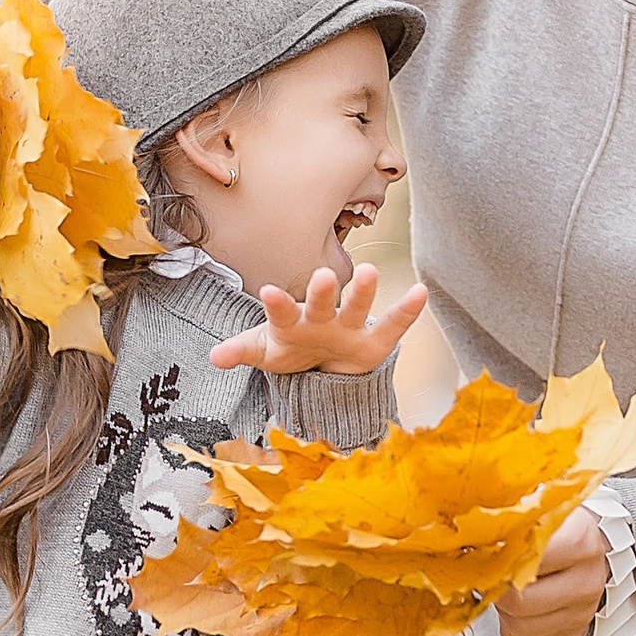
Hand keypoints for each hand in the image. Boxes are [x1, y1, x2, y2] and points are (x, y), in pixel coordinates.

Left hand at [207, 262, 428, 377]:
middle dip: (323, 293)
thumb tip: (213, 357)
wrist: (320, 363)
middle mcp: (321, 318)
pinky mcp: (374, 342)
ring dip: (363, 292)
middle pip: (322, 303)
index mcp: (292, 323)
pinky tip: (422, 292)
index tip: (269, 292)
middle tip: (325, 275)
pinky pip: (392, 325)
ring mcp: (348, 326)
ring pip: (356, 308)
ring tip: (371, 272)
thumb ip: (242, 351)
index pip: (282, 312)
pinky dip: (408, 310)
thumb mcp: (265, 353)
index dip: (277, 304)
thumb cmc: (289, 348)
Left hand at [492, 507, 609, 635]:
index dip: (495, 561)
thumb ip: (508, 526)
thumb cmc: (557, 528)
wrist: (588, 546)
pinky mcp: (575, 633)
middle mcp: (587, 580)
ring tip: (509, 589)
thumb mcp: (536, 513)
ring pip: (520, 627)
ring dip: (504, 611)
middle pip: (518, 602)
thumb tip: (469, 540)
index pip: (523, 562)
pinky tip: (522, 605)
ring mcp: (584, 611)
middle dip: (497, 590)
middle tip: (492, 576)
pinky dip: (516, 625)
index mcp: (579, 542)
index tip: (483, 555)